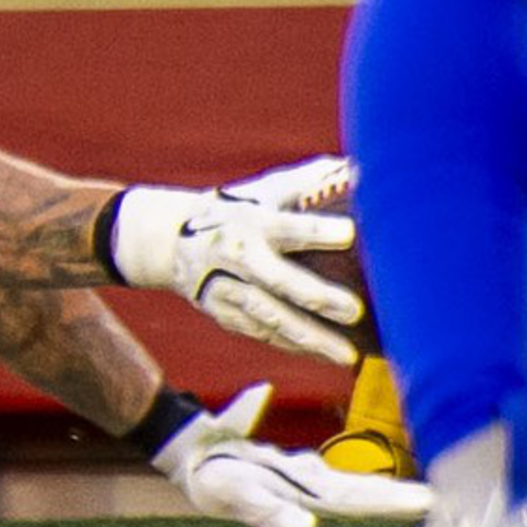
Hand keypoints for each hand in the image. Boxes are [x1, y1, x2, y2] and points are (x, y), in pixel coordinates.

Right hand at [104, 178, 362, 366]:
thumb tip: (358, 170)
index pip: (286, 227)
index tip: (351, 233)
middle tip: (355, 310)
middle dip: (316, 297)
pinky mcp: (225, 315)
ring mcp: (227, 291)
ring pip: (270, 319)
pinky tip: (325, 357)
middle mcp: (236, 258)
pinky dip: (295, 348)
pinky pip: (263, 335)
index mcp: (249, 221)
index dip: (317, 231)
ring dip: (309, 338)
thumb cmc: (233, 210)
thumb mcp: (260, 190)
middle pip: (277, 282)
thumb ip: (306, 183)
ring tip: (347, 356)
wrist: (168, 241)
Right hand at [154, 385, 434, 526]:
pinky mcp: (295, 472)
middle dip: (402, 500)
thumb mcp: (237, 493)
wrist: (192, 458)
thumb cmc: (213, 479)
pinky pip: (338, 480)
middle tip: (445, 503)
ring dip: (389, 495)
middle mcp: (311, 491)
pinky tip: (385, 491)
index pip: (361, 499)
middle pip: (366, 495)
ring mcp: (304, 483)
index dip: (393, 500)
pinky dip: (366, 487)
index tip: (430, 503)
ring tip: (423, 500)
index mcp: (307, 496)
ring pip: (357, 488)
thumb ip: (270, 512)